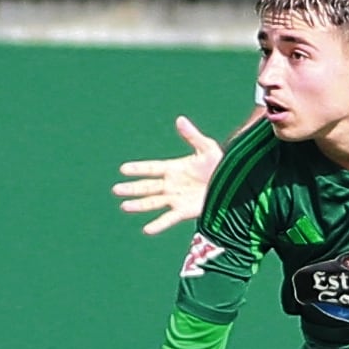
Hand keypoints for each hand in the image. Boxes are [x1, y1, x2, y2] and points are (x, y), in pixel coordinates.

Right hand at [113, 117, 222, 235]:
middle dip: (132, 188)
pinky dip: (158, 225)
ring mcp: (176, 199)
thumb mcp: (207, 148)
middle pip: (147, 187)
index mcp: (174, 168)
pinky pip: (168, 219)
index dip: (138, 169)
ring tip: (125, 206)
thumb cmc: (220, 164)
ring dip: (139, 205)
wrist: (232, 184)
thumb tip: (180, 119)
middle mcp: (171, 184)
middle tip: (116, 189)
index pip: (152, 168)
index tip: (123, 169)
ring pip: (153, 202)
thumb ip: (192, 136)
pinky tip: (147, 229)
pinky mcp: (184, 211)